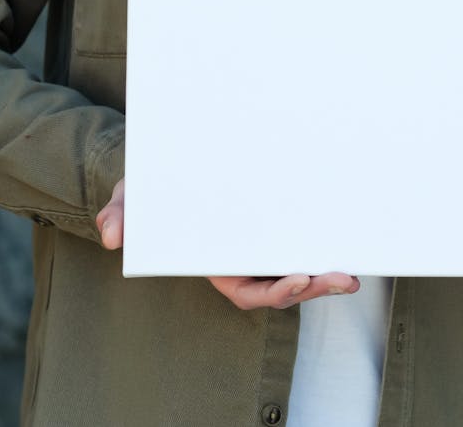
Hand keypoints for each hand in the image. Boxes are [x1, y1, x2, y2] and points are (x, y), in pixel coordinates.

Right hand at [95, 177, 360, 309]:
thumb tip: (111, 236)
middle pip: (283, 286)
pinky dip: (321, 247)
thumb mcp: (130, 200)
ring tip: (351, 272)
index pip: (248, 291)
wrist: (166, 172)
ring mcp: (259, 247)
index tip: (298, 280)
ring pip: (297, 270)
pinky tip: (345, 242)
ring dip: (325, 274)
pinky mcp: (273, 227)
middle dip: (313, 287)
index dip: (274, 292)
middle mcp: (241, 263)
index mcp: (215, 265)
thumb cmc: (150, 194)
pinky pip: (299, 244)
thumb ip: (120, 215)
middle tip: (341, 278)